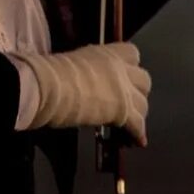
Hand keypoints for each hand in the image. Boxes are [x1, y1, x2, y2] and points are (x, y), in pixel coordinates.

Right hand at [18, 41, 150, 143]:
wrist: (49, 85)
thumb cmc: (52, 74)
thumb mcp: (75, 64)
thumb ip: (88, 71)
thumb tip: (85, 82)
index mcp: (109, 53)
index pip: (132, 54)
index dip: (129, 67)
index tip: (122, 77)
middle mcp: (121, 68)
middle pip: (144, 80)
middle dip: (137, 92)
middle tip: (126, 102)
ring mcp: (124, 89)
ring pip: (143, 104)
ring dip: (137, 114)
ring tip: (129, 125)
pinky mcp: (123, 111)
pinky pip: (137, 125)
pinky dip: (137, 134)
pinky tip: (137, 141)